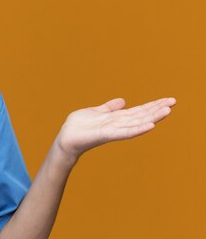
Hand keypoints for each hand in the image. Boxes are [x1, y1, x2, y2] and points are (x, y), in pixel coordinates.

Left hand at [55, 97, 175, 161]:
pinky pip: (124, 132)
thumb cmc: (78, 127)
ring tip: (167, 111)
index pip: (138, 111)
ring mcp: (113, 130)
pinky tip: (150, 126)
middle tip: (174, 102)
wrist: (65, 139)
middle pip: (141, 115)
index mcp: (116, 118)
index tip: (168, 99)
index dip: (152, 105)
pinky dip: (138, 129)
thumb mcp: (95, 112)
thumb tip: (123, 101)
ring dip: (152, 117)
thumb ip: (109, 108)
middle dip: (157, 109)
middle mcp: (118, 124)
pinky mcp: (106, 135)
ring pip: (136, 123)